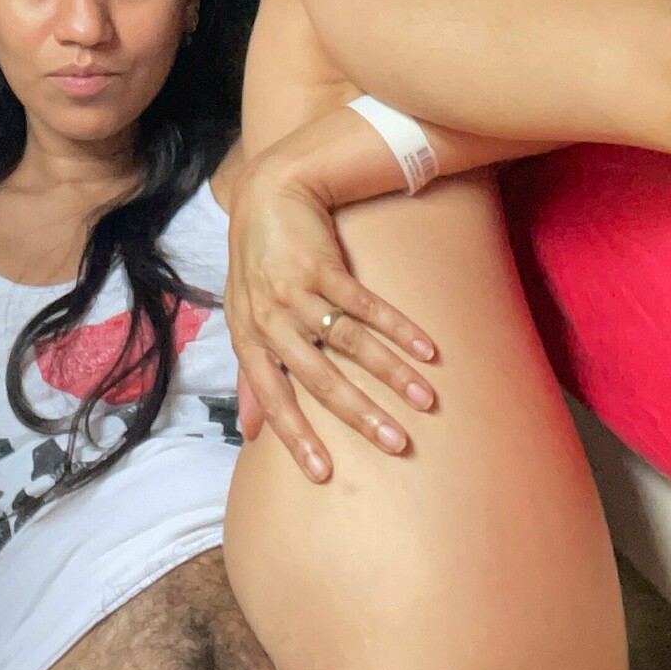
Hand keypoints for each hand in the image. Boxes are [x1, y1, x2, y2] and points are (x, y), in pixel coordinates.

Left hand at [226, 122, 438, 481]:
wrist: (267, 195)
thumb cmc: (256, 264)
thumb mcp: (243, 319)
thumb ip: (250, 377)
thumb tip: (249, 434)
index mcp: (250, 338)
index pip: (273, 397)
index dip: (297, 436)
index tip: (325, 474)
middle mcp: (271, 319)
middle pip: (319, 376)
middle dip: (360, 414)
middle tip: (396, 443)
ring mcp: (297, 290)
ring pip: (349, 342)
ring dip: (391, 373)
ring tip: (426, 400)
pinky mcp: (323, 264)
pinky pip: (365, 304)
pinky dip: (398, 327)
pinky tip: (427, 349)